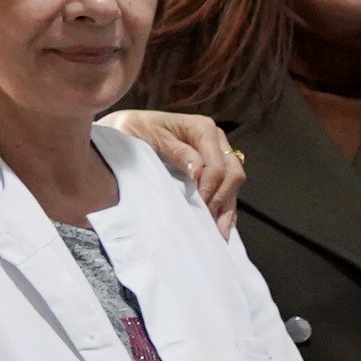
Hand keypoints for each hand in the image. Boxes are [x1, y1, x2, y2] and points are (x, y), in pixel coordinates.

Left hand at [107, 109, 245, 232]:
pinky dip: (225, 206)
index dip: (209, 188)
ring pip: (233, 182)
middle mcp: (216, 140)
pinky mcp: (213, 166)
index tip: (197, 206)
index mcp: (203, 129)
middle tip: (206, 222)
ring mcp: (217, 152)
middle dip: (221, 200)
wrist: (127, 128)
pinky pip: (228, 187)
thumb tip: (198, 171)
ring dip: (227, 208)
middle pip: (231, 173)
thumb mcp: (151, 137)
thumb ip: (176, 152)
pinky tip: (221, 224)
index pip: (216, 165)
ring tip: (219, 232)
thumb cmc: (137, 130)